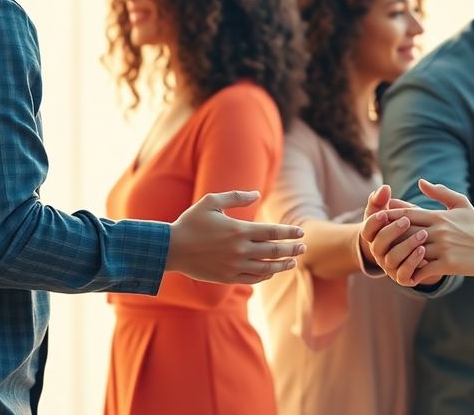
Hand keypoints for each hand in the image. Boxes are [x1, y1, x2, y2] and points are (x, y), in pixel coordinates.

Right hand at [167, 190, 305, 283]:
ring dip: (282, 265)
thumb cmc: (190, 223)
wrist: (170, 249)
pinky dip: (265, 275)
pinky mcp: (227, 277)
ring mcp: (234, 265)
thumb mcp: (210, 202)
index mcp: (238, 230)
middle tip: (303, 247)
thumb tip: (256, 194)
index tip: (301, 233)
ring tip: (292, 261)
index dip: (289, 233)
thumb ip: (235, 197)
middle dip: (292, 249)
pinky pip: (253, 278)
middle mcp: (239, 250)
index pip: (272, 232)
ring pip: (266, 268)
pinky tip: (272, 271)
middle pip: (274, 251)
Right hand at [359, 185, 431, 285]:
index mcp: (373, 235)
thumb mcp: (393, 211)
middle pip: (379, 244)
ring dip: (406, 246)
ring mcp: (389, 266)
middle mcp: (378, 252)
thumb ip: (385, 199)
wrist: (420, 249)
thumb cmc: (402, 225)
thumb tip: (384, 188)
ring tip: (423, 234)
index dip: (374, 222)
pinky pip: (404, 274)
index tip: (384, 213)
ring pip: (392, 259)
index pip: (367, 229)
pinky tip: (424, 250)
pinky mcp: (403, 277)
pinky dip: (413, 263)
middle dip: (392, 232)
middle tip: (406, 221)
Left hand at [366, 180, 473, 284]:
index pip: (406, 215)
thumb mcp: (461, 204)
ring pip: (411, 252)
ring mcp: (442, 247)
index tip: (377, 223)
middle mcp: (438, 230)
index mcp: (438, 216)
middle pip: (404, 232)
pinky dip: (413, 274)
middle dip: (388, 239)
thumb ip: (440, 192)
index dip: (389, 218)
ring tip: (386, 264)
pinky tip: (406, 277)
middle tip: (375, 246)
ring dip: (398, 258)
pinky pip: (423, 269)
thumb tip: (420, 182)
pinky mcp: (448, 264)